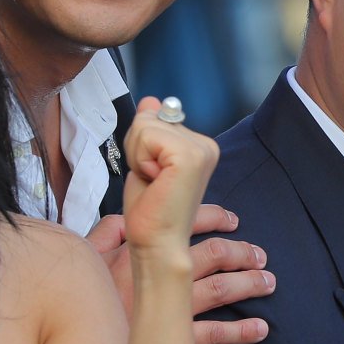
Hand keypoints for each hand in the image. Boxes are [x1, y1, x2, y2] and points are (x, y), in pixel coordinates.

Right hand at [87, 203, 272, 343]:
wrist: (68, 335)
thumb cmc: (76, 294)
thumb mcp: (85, 256)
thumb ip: (107, 232)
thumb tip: (127, 215)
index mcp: (140, 251)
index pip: (185, 225)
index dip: (214, 218)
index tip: (233, 220)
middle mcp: (157, 275)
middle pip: (211, 256)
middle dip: (240, 253)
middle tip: (260, 256)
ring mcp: (165, 307)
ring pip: (218, 290)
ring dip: (247, 284)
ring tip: (267, 281)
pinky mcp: (168, 338)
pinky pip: (210, 334)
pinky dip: (239, 331)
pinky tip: (260, 328)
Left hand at [119, 97, 218, 261]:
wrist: (157, 241)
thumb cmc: (150, 211)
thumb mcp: (144, 160)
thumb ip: (150, 130)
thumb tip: (152, 101)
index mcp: (199, 146)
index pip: (154, 118)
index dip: (140, 145)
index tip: (153, 174)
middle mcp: (206, 145)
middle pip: (149, 118)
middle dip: (137, 148)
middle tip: (152, 178)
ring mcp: (202, 149)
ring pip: (145, 126)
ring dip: (137, 155)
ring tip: (154, 181)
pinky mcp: (191, 156)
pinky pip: (147, 136)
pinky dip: (140, 159)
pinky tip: (155, 180)